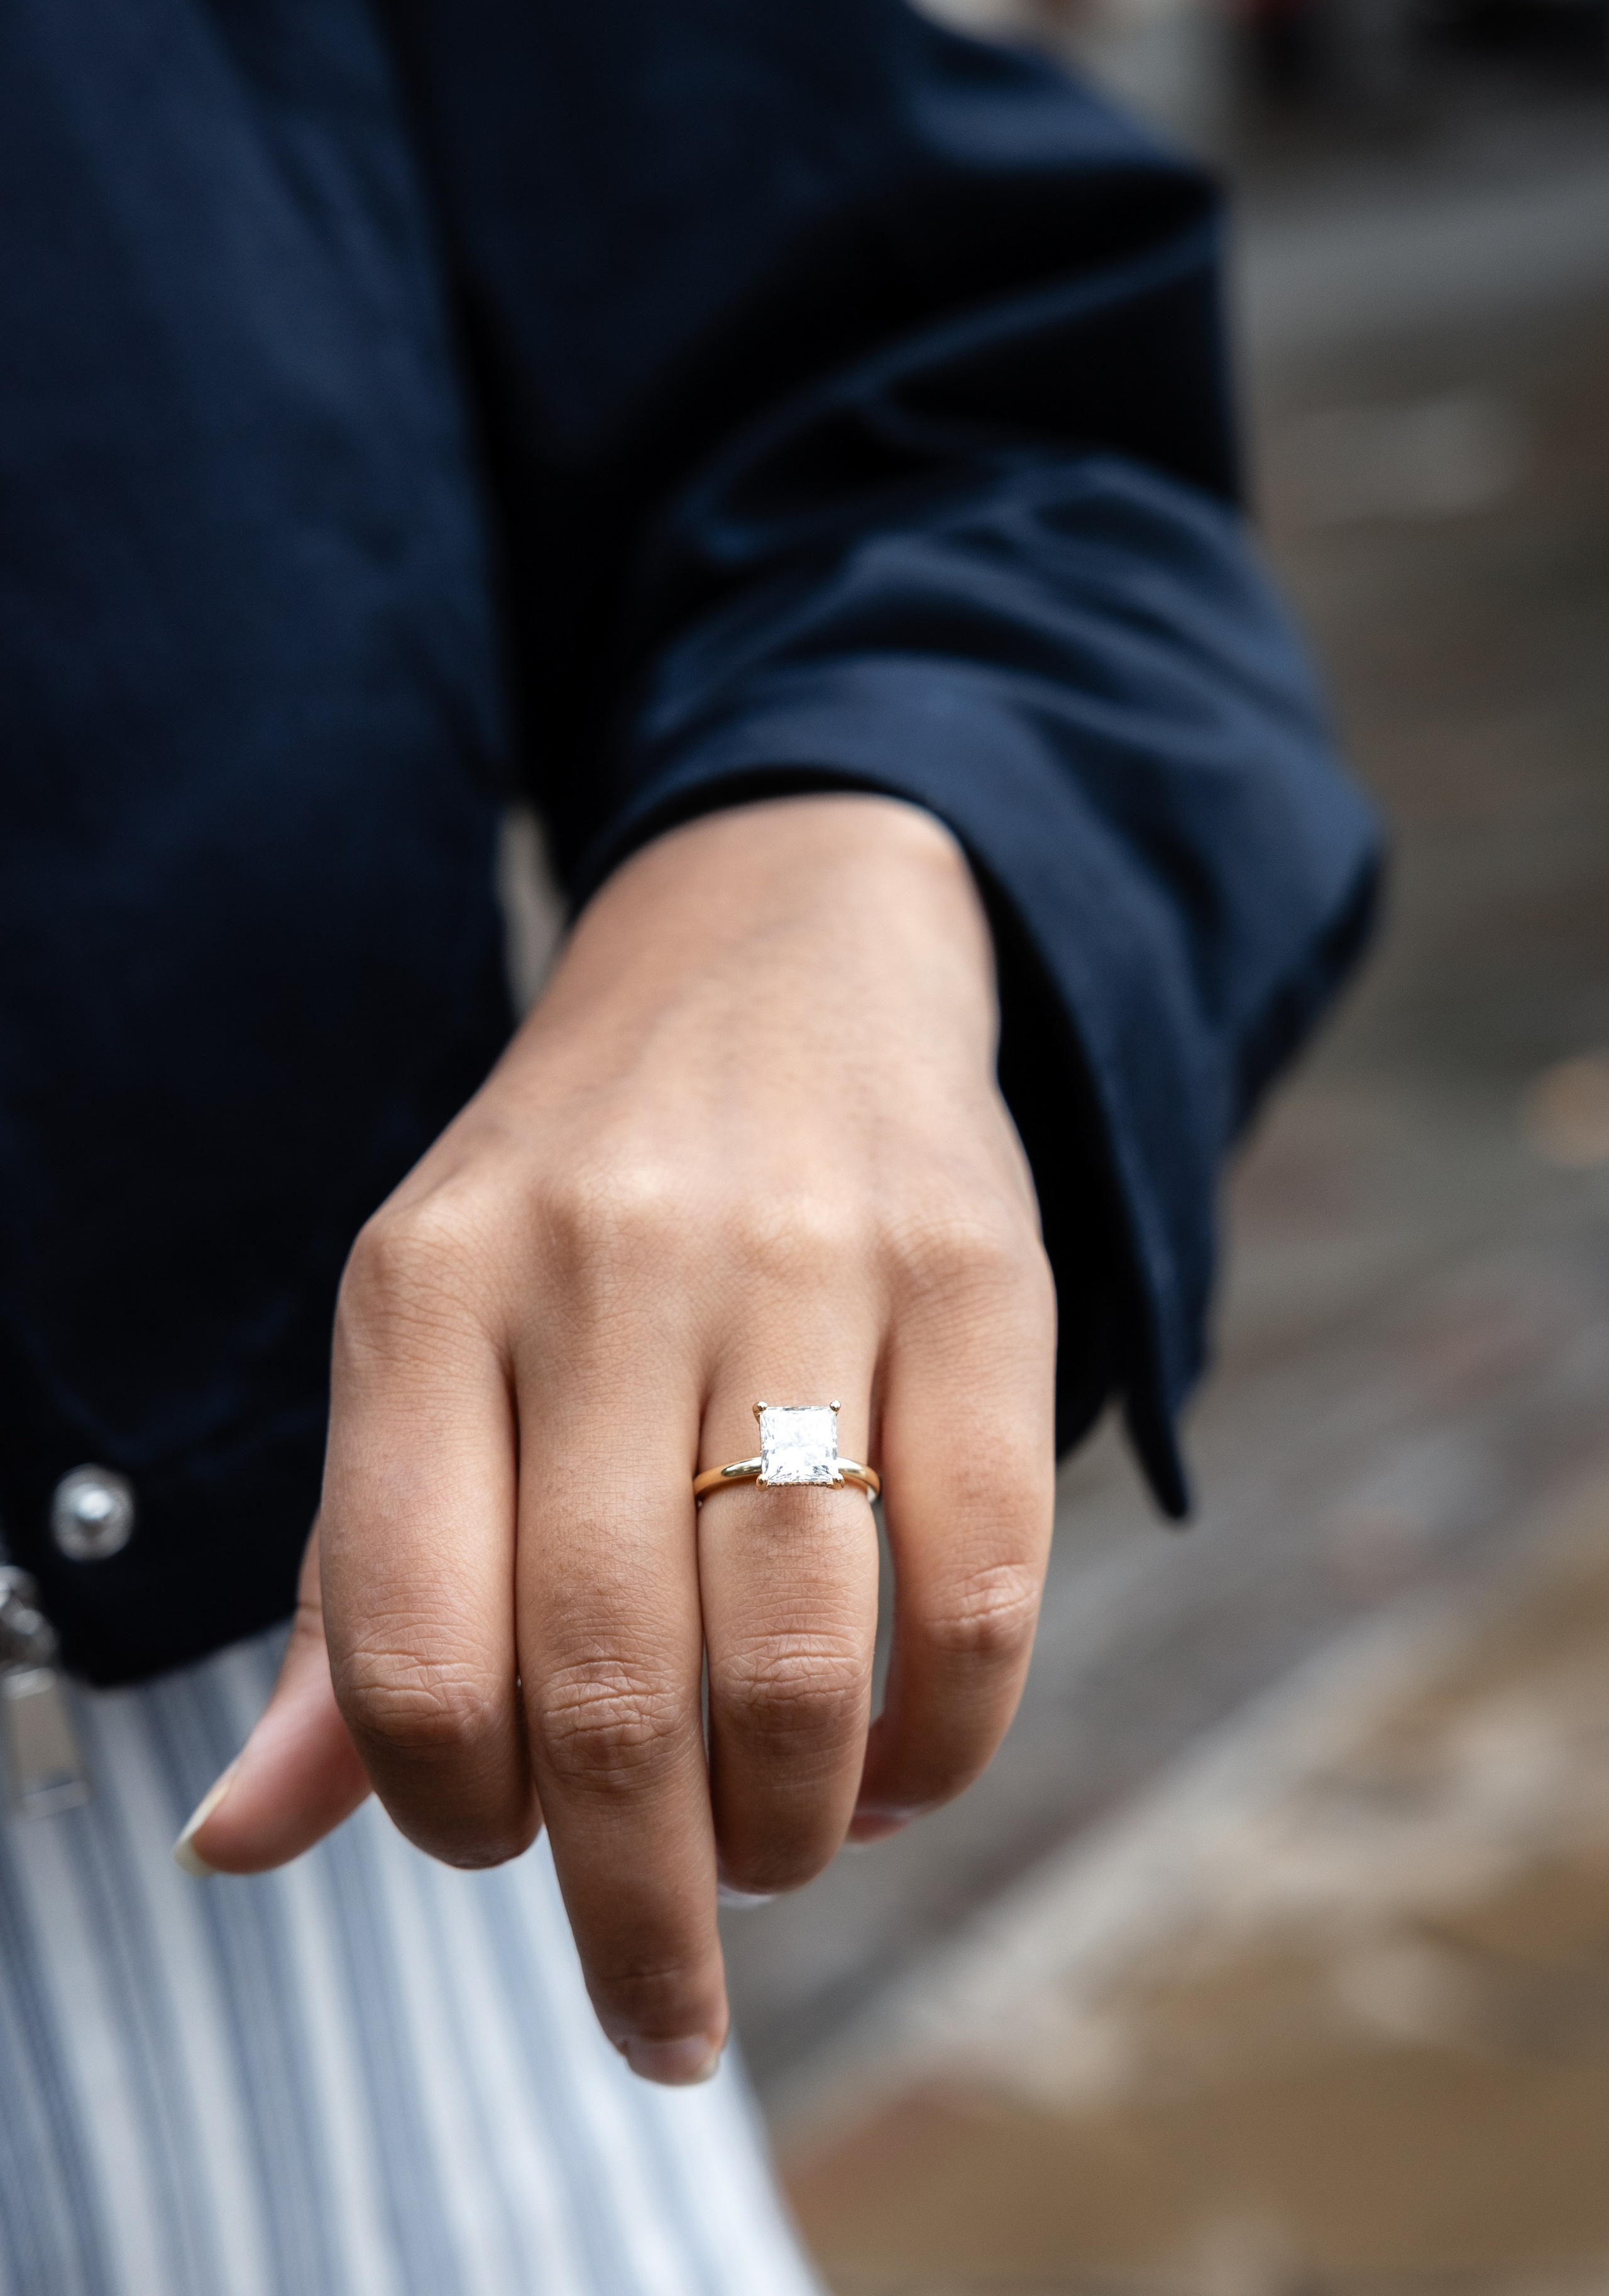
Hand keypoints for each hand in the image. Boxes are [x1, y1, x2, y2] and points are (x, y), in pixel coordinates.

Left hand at [183, 795, 1055, 2082]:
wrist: (781, 951)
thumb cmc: (575, 1196)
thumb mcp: (423, 1339)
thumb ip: (347, 1585)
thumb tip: (239, 1838)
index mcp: (425, 1288)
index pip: (401, 1639)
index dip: (445, 1816)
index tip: (501, 1859)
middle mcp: (603, 1266)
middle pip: (604, 1685)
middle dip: (635, 1910)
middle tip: (664, 2006)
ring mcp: (802, 1260)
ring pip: (794, 1654)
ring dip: (786, 1832)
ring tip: (778, 1856)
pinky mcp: (978, 1272)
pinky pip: (980, 1579)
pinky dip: (943, 1737)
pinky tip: (897, 1767)